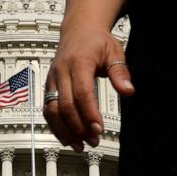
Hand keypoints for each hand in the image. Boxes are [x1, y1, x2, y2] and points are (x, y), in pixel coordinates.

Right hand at [45, 27, 133, 151]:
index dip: (89, 113)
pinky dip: (55, 126)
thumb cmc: (97, 41)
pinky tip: (67, 138)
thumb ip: (121, 73)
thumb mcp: (115, 52)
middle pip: (65, 105)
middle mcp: (61, 71)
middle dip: (78, 127)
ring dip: (64, 130)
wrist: (78, 30)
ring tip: (79, 145)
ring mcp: (52, 79)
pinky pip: (48, 109)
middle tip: (93, 140)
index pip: (82, 92)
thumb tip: (128, 91)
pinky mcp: (49, 86)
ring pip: (52, 110)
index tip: (99, 129)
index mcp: (78, 62)